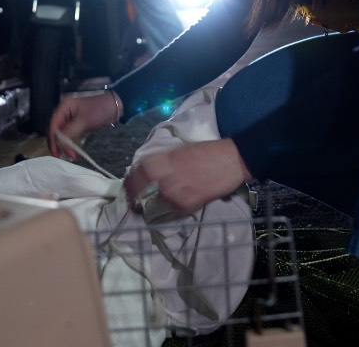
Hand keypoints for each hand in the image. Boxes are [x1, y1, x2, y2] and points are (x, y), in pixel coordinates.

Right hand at [47, 91, 119, 160]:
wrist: (116, 105)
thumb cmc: (100, 110)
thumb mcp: (84, 121)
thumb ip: (70, 131)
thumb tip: (59, 142)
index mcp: (64, 107)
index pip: (53, 125)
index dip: (53, 140)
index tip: (57, 152)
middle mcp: (64, 111)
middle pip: (55, 129)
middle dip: (58, 143)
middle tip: (62, 156)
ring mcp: (70, 117)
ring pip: (62, 133)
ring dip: (64, 144)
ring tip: (70, 155)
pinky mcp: (76, 122)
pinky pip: (69, 133)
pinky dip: (69, 141)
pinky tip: (72, 149)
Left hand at [123, 139, 252, 213]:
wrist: (232, 160)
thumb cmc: (208, 151)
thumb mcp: (181, 150)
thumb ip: (165, 161)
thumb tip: (150, 170)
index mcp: (165, 159)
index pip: (139, 172)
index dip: (130, 181)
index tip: (126, 187)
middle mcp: (168, 176)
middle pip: (144, 190)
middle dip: (137, 197)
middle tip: (134, 202)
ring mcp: (177, 191)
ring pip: (158, 201)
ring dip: (156, 202)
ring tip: (159, 201)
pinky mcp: (189, 203)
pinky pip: (174, 208)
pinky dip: (172, 206)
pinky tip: (177, 202)